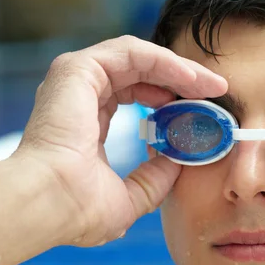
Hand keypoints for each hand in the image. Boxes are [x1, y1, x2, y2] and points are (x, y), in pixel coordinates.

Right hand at [13, 36, 227, 246]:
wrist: (49, 205)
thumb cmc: (77, 210)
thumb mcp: (129, 199)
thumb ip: (153, 180)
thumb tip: (177, 162)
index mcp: (87, 122)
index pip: (134, 96)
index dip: (169, 99)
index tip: (201, 111)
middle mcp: (80, 96)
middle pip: (140, 73)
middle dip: (181, 80)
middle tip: (214, 91)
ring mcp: (76, 80)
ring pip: (138, 58)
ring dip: (179, 69)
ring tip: (211, 85)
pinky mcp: (77, 70)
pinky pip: (132, 53)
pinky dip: (164, 62)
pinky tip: (190, 80)